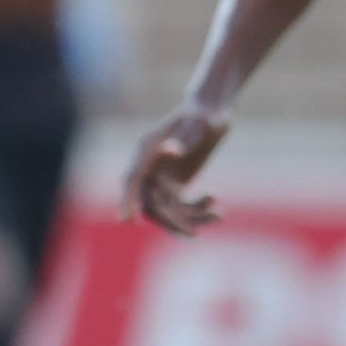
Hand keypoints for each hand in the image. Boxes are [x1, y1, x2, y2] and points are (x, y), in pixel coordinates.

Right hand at [121, 103, 230, 234]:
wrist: (212, 112)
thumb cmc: (206, 114)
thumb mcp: (200, 122)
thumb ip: (185, 136)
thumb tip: (171, 150)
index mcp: (148, 149)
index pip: (132, 179)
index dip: (128, 199)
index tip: (128, 219)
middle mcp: (150, 167)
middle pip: (149, 201)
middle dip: (170, 220)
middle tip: (192, 233)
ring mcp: (161, 178)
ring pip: (167, 210)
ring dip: (190, 218)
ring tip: (217, 216)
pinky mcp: (174, 185)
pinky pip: (180, 207)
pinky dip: (197, 212)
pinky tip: (217, 207)